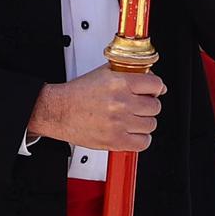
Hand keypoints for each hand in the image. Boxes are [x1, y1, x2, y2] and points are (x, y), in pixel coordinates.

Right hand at [28, 66, 163, 152]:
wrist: (58, 111)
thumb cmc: (78, 93)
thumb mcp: (104, 73)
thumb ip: (128, 72)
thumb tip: (150, 76)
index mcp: (120, 83)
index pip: (156, 85)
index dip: (156, 88)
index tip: (153, 91)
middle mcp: (121, 103)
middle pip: (155, 106)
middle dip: (149, 105)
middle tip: (140, 105)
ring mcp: (119, 123)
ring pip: (151, 124)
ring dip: (145, 122)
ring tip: (134, 119)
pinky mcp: (114, 141)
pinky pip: (142, 143)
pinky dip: (141, 139)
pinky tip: (133, 132)